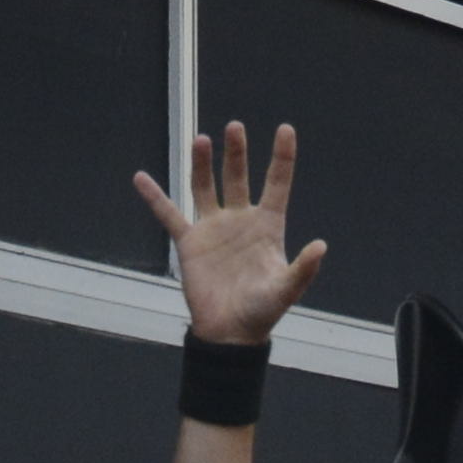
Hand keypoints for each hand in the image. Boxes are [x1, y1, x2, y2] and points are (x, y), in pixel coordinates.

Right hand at [132, 123, 326, 348]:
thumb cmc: (261, 312)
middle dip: (236, 152)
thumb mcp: (286, 289)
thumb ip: (303, 268)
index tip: (284, 129)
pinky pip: (169, 214)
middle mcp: (240, 220)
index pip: (277, 183)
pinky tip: (142, 178)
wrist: (229, 334)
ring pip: (206, 187)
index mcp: (267, 226)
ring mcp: (213, 228)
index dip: (281, 157)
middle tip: (235, 128)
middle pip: (237, 177)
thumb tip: (321, 246)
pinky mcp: (190, 243)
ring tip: (202, 139)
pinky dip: (155, 197)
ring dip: (203, 164)